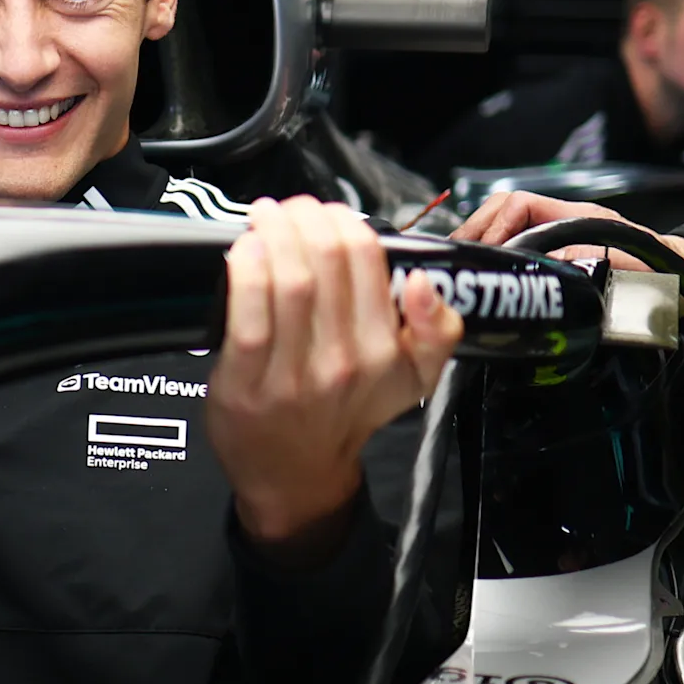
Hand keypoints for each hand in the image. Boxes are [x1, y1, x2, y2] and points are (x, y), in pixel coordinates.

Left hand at [211, 197, 464, 549]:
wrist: (296, 474)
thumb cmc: (346, 414)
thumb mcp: (415, 380)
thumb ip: (439, 331)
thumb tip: (424, 282)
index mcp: (385, 351)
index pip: (369, 260)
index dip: (344, 221)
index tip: (325, 214)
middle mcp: (344, 361)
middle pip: (328, 260)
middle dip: (306, 218)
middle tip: (290, 209)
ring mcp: (294, 374)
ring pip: (289, 280)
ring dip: (274, 233)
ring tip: (265, 216)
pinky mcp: (247, 383)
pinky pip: (248, 315)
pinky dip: (245, 271)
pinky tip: (243, 250)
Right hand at [449, 191, 683, 286]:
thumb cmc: (663, 277)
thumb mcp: (626, 269)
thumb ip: (585, 260)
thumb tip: (541, 260)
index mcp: (577, 216)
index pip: (518, 204)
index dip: (493, 225)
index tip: (482, 254)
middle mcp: (565, 222)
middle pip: (504, 212)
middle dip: (476, 231)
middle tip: (456, 260)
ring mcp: (562, 238)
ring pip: (508, 229)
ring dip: (483, 245)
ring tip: (465, 269)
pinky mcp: (561, 257)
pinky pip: (520, 249)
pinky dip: (498, 259)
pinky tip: (488, 280)